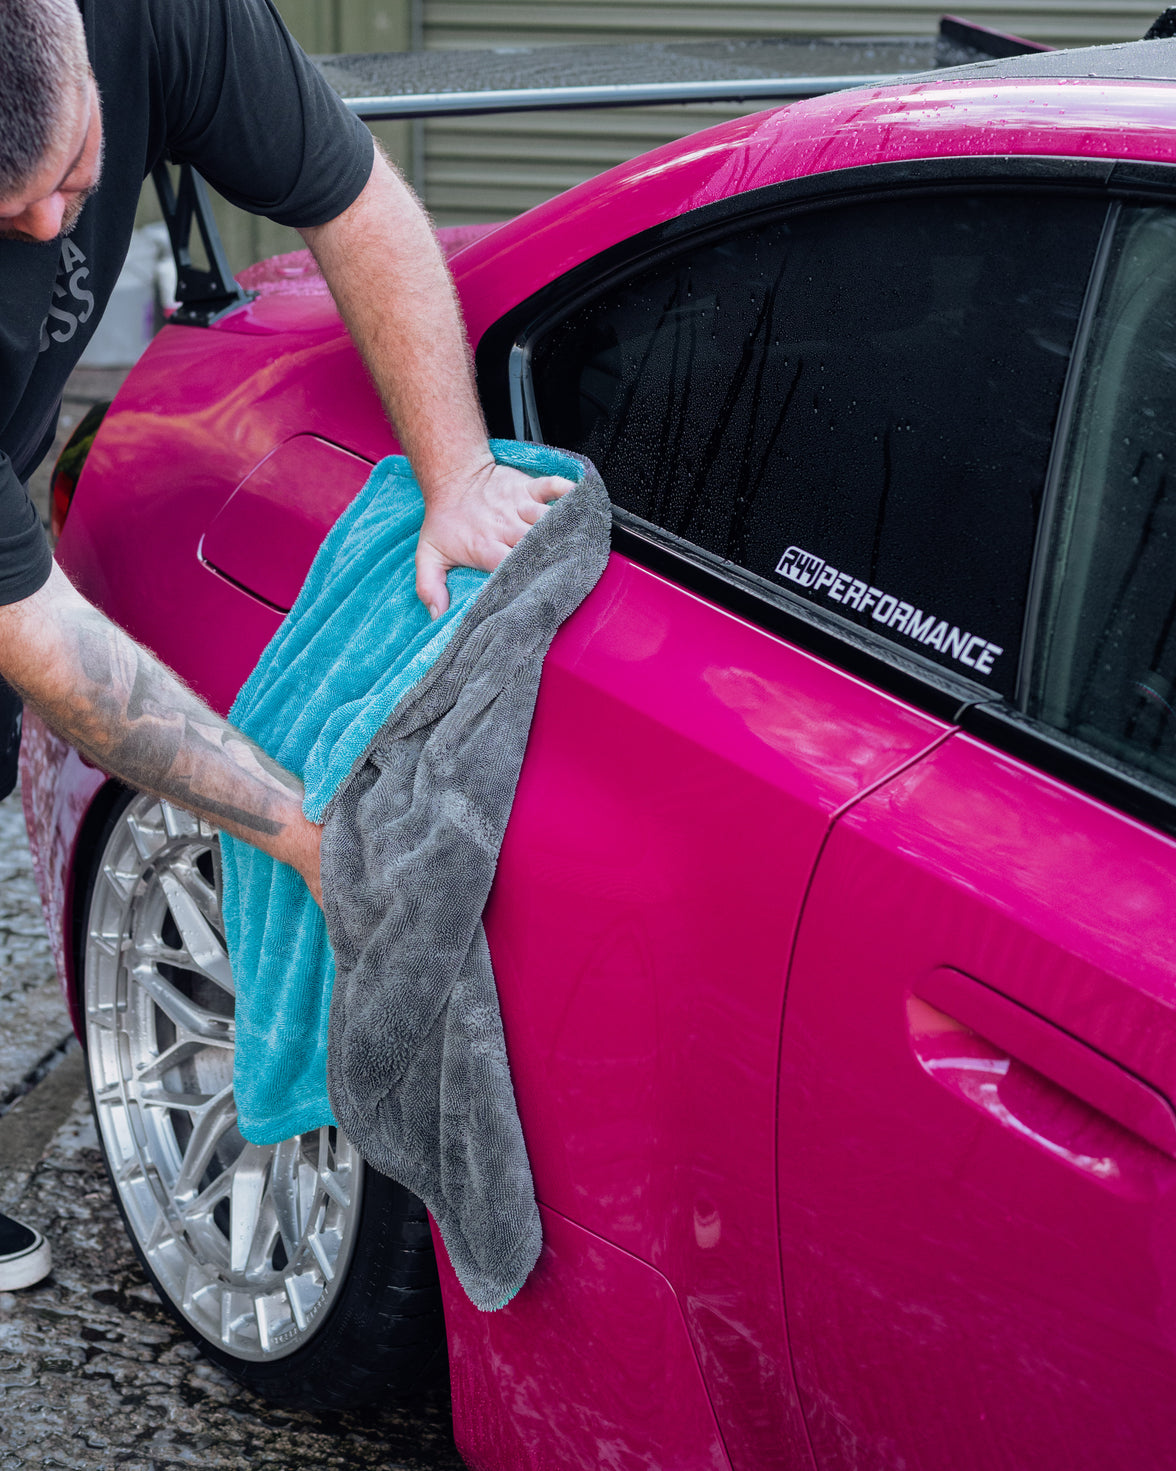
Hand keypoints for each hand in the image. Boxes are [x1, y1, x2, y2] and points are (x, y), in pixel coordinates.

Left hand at [415, 460, 574, 617]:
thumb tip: (436, 615)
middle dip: (551, 558)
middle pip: (534, 546)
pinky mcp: (526, 487)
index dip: (525, 579)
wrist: (451, 475)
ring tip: (583, 542)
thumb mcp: (428, 555)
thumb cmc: (444, 517)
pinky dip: (567, 492)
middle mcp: (504, 527)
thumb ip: (429, 586)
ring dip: (563, 529)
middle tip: (569, 571)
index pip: (510, 568)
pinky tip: (581, 501)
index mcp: (485, 547)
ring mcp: (517, 506)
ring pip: (547, 519)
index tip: (538, 591)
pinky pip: (551, 486)